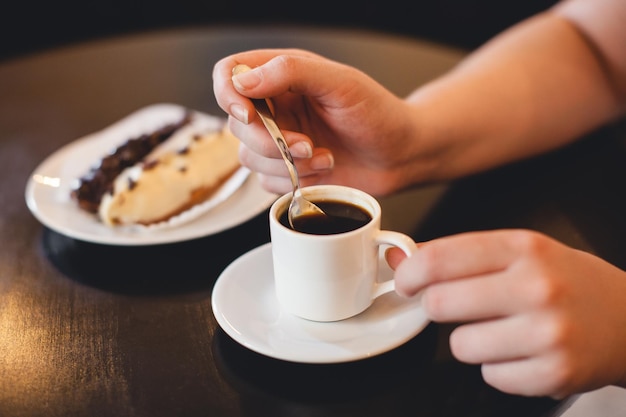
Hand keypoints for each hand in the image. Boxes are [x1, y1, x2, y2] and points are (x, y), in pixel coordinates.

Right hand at [212, 49, 421, 195]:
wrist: (401, 155)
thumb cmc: (378, 113)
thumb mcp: (340, 83)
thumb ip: (290, 72)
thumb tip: (243, 80)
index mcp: (282, 75)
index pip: (229, 73)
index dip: (228, 94)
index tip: (250, 114)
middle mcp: (275, 106)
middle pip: (235, 123)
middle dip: (269, 141)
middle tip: (306, 144)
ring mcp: (278, 140)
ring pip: (248, 157)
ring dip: (286, 164)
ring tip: (326, 158)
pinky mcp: (286, 170)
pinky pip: (266, 182)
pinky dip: (293, 181)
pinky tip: (324, 170)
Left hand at [387, 229, 625, 397]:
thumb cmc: (565, 281)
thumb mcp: (517, 251)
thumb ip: (457, 254)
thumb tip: (399, 260)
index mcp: (523, 249)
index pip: (441, 258)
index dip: (411, 273)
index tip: (408, 281)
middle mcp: (537, 287)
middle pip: (441, 303)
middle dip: (436, 307)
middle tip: (453, 306)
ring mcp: (548, 333)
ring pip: (460, 345)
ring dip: (469, 340)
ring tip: (500, 329)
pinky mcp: (554, 373)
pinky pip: (489, 375)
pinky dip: (497, 367)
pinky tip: (520, 351)